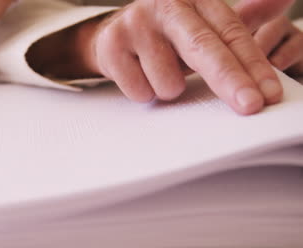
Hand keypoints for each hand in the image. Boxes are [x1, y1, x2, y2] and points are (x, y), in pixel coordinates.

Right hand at [88, 0, 297, 114]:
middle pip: (203, 49)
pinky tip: (138, 74)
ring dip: (169, 88)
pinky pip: (141, 91)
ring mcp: (136, 23)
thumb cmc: (165, 35)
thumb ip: (243, 18)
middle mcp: (166, 5)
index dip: (253, 66)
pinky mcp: (112, 45)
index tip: (268, 93)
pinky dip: (144, 92)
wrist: (110, 35)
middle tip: (250, 105)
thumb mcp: (202, 25)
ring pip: (169, 82)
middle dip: (230, 82)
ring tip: (159, 72)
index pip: (231, 34)